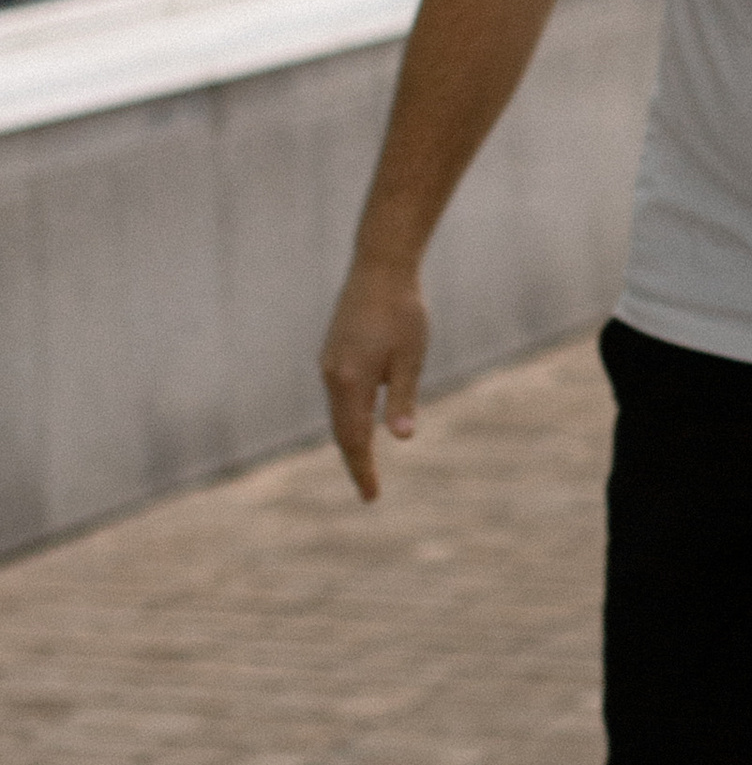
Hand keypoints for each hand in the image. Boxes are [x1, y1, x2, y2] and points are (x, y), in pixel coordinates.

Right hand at [319, 259, 428, 500]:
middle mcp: (331, 376)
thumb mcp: (411, 358)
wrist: (380, 268)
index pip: (355, 440)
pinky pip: (337, 397)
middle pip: (341, 432)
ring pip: (337, 414)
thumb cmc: (403, 312)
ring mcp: (328, 364)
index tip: (371, 497)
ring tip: (365, 465)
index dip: (363, 469)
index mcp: (350, 382)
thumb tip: (401, 437)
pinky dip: (347, 418)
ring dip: (350, 441)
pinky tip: (360, 425)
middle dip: (356, 462)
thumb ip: (401, 398)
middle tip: (370, 491)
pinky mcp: (332, 353)